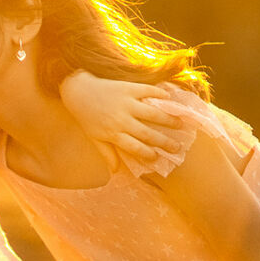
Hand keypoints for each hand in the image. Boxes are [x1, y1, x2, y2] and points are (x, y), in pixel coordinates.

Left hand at [59, 71, 190, 171]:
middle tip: (178, 148)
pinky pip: (147, 91)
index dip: (147, 154)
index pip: (134, 147)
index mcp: (113, 133)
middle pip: (147, 133)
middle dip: (164, 141)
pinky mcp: (128, 88)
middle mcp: (121, 119)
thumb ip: (107, 153)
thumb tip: (115, 172)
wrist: (78, 91)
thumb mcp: (94, 137)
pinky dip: (159, 94)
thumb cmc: (86, 116)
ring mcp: (125, 103)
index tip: (158, 158)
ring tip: (181, 124)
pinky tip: (170, 99)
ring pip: (151, 113)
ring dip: (168, 119)